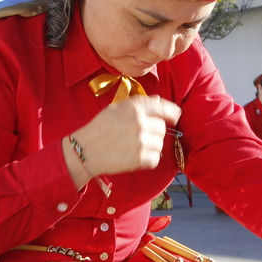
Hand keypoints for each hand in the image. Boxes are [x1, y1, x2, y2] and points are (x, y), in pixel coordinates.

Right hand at [64, 96, 181, 186]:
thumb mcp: (116, 108)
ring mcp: (141, 141)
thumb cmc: (99, 128)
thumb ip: (138, 104)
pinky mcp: (140, 159)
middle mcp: (140, 123)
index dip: (172, 113)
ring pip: (160, 145)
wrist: (86, 150)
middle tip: (140, 137)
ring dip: (151, 147)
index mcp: (135, 109)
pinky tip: (136, 157)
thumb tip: (159, 102)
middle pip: (162, 128)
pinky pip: (155, 159)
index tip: (175, 117)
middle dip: (154, 133)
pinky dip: (148, 160)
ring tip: (135, 147)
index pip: (163, 108)